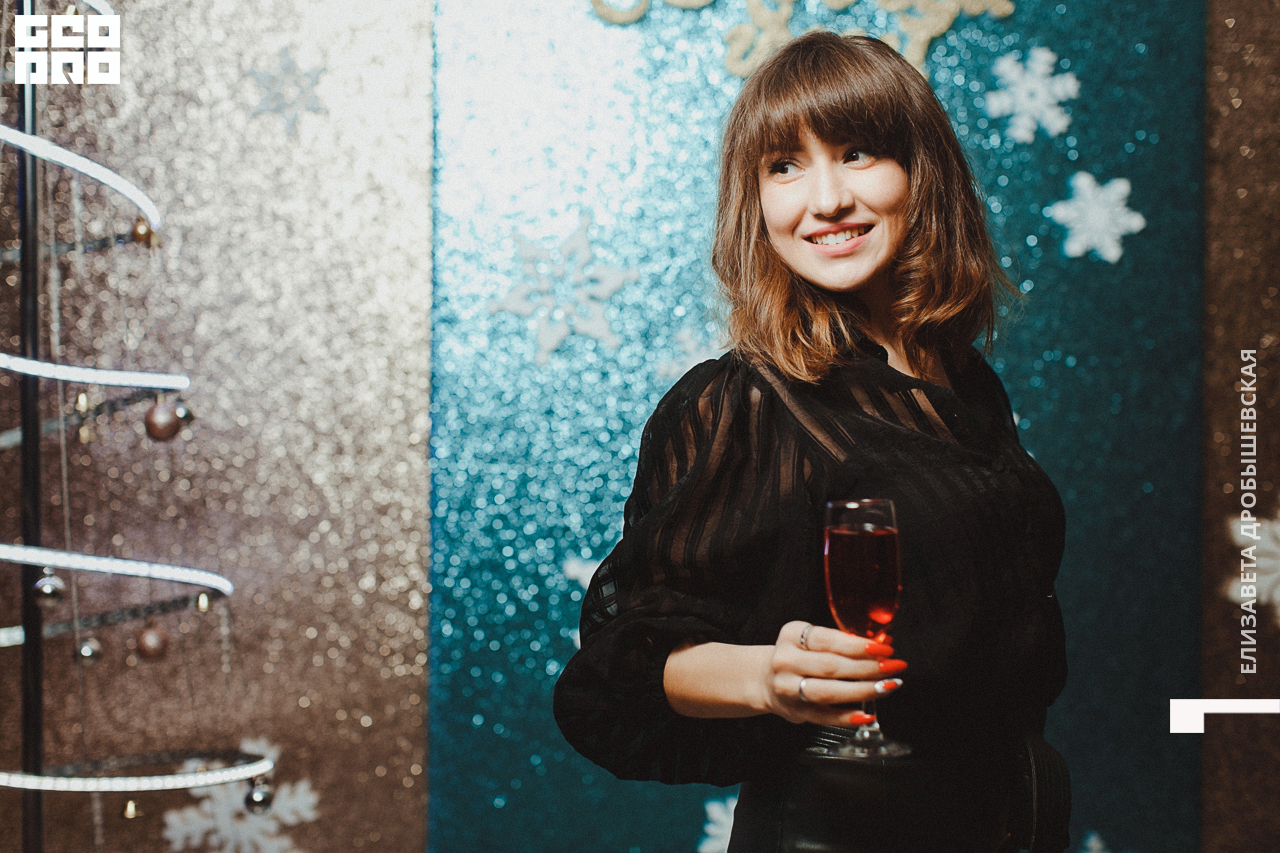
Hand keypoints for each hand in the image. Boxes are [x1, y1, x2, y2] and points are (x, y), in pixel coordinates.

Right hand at [762, 620, 905, 725]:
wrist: (765, 680)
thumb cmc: (798, 656)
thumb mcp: (811, 640)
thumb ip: (841, 642)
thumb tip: (883, 645)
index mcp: (791, 636)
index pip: (828, 639)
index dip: (858, 645)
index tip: (884, 649)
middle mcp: (785, 661)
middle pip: (831, 666)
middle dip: (867, 667)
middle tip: (893, 667)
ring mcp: (788, 689)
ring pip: (828, 692)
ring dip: (862, 690)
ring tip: (887, 687)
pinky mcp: (795, 712)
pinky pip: (824, 717)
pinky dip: (847, 717)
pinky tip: (867, 714)